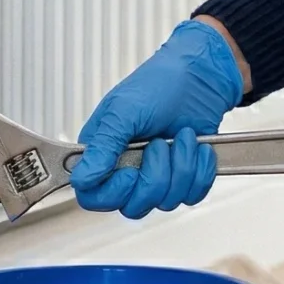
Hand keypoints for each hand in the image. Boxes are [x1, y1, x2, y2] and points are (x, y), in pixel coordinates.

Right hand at [70, 20, 243, 217]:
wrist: (201, 78)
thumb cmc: (159, 84)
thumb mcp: (125, 110)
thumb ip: (103, 146)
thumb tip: (82, 179)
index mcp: (102, 152)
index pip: (92, 196)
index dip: (113, 193)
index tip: (130, 173)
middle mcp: (126, 169)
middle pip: (132, 206)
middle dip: (155, 177)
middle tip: (160, 144)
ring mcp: (156, 176)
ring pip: (165, 202)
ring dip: (181, 166)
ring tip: (182, 136)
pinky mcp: (183, 178)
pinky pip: (192, 195)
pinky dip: (200, 170)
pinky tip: (198, 147)